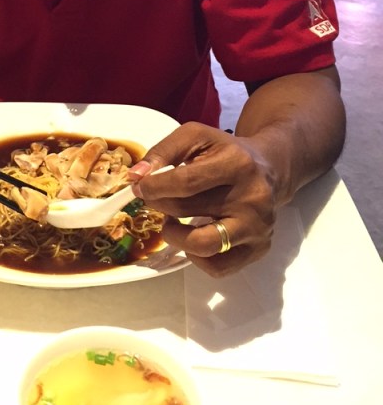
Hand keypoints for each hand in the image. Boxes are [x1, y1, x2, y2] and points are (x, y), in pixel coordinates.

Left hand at [129, 122, 276, 275]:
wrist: (268, 169)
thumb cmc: (225, 152)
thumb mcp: (195, 137)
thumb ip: (163, 151)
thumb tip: (136, 177)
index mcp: (237, 163)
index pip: (186, 182)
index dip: (154, 186)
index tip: (139, 187)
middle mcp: (252, 197)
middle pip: (188, 211)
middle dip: (160, 205)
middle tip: (153, 199)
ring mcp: (258, 227)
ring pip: (203, 246)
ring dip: (174, 236)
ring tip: (171, 222)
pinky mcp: (259, 248)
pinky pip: (218, 267)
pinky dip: (196, 257)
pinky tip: (192, 235)